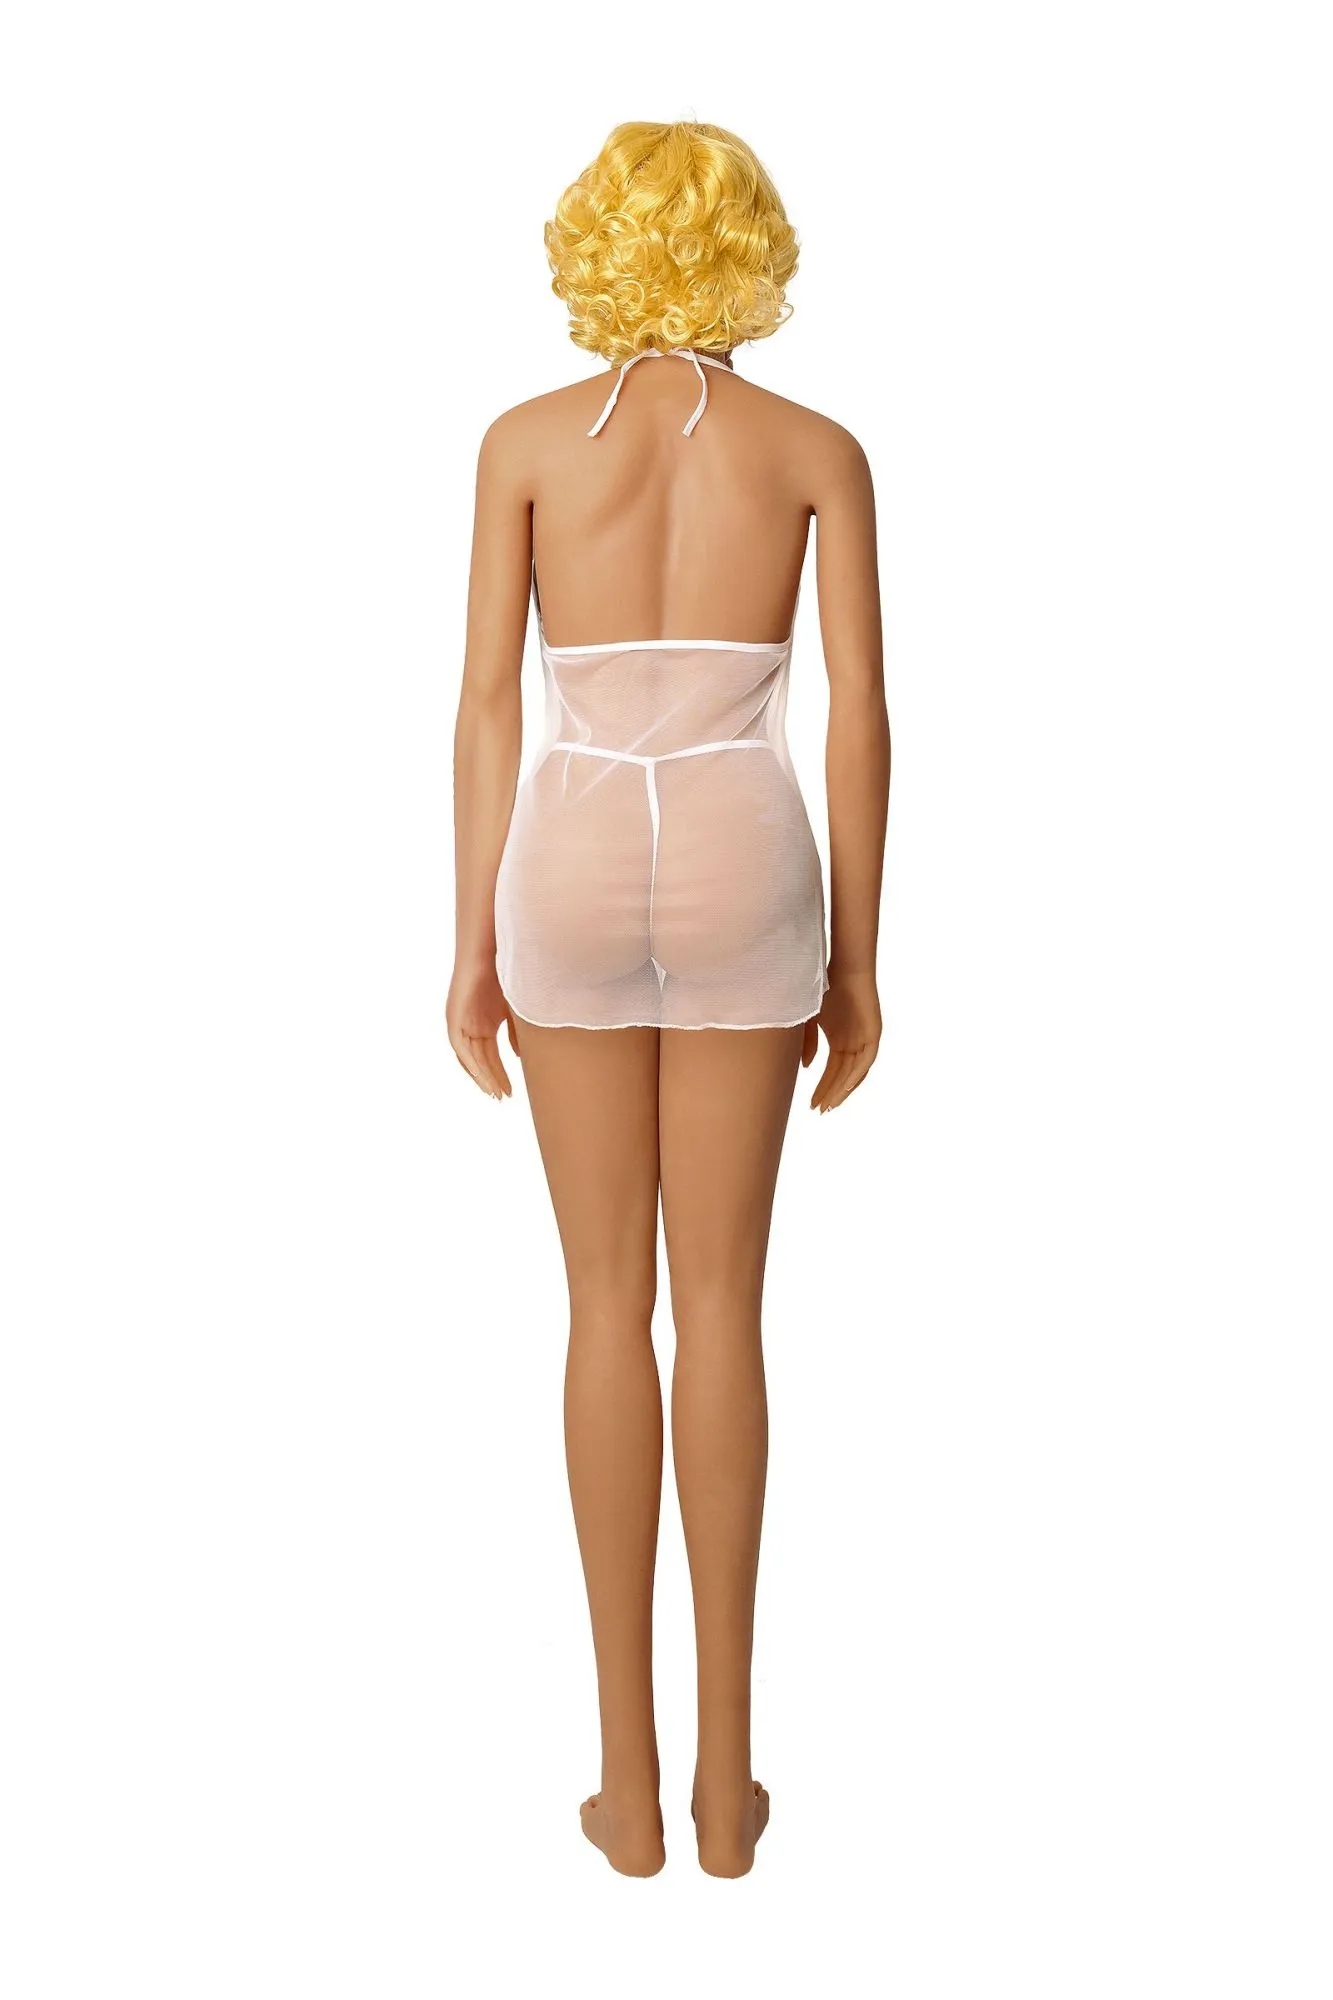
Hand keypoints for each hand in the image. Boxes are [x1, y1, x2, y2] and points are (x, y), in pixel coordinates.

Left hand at [446, 957, 517, 1099]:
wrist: (492, 947)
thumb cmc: (506, 971)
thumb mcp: (516, 1009)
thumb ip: (517, 1033)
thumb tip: (520, 1057)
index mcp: (485, 1022)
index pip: (491, 1056)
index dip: (500, 1075)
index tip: (511, 1092)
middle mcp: (471, 1024)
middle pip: (481, 1060)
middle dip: (492, 1080)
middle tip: (503, 1098)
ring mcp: (461, 1021)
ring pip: (469, 1057)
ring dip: (480, 1076)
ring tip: (494, 1092)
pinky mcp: (454, 1016)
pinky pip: (459, 1046)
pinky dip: (469, 1062)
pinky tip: (480, 1076)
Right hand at [803, 969, 881, 1113]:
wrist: (844, 967)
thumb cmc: (824, 988)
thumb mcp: (809, 1020)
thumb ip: (808, 1044)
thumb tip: (806, 1068)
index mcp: (839, 1041)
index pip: (831, 1072)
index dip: (822, 1089)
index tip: (811, 1105)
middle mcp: (854, 1043)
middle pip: (842, 1076)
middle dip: (831, 1094)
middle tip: (819, 1111)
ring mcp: (865, 1039)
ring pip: (855, 1072)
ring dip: (843, 1089)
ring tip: (831, 1104)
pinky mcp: (874, 1033)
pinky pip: (866, 1060)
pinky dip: (856, 1075)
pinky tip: (845, 1087)